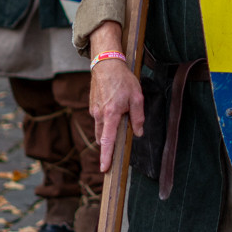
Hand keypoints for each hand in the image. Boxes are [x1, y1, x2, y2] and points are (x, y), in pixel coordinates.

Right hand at [89, 57, 144, 172]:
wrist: (106, 63)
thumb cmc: (122, 79)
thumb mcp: (137, 97)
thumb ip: (138, 117)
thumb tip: (138, 133)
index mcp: (111, 114)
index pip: (107, 140)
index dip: (106, 156)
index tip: (104, 168)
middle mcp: (99, 114)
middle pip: (102, 137)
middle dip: (108, 145)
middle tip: (117, 148)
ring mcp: (94, 110)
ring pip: (100, 128)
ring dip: (108, 131)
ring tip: (119, 118)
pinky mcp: (92, 106)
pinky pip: (99, 119)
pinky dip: (106, 121)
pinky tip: (114, 109)